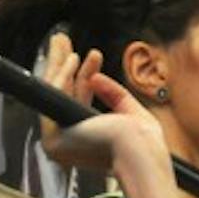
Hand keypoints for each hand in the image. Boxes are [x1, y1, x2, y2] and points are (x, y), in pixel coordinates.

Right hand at [37, 32, 165, 173]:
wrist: (140, 155)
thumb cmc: (145, 146)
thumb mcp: (132, 114)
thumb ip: (115, 96)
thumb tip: (96, 77)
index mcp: (89, 142)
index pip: (80, 104)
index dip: (83, 78)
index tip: (93, 58)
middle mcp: (70, 144)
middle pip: (62, 95)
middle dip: (63, 66)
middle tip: (62, 43)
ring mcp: (59, 142)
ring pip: (54, 93)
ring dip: (58, 64)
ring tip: (64, 42)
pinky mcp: (53, 136)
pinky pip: (53, 96)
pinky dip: (60, 74)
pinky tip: (70, 58)